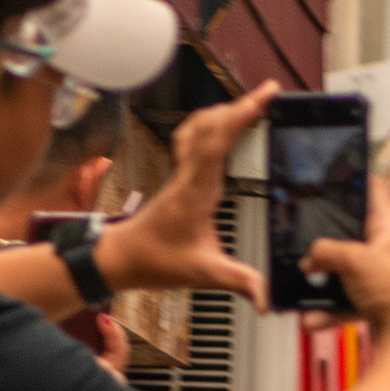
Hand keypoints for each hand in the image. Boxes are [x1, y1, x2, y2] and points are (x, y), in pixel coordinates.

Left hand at [105, 85, 268, 302]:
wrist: (121, 258)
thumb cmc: (154, 261)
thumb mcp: (202, 273)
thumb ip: (238, 281)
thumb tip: (267, 298)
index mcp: (196, 192)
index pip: (218, 142)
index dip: (240, 115)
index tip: (262, 97)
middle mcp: (188, 176)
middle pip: (211, 126)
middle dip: (241, 105)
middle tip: (268, 93)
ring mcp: (182, 174)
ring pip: (200, 128)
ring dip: (225, 111)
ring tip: (250, 104)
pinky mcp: (180, 177)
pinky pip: (193, 140)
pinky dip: (210, 126)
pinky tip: (220, 128)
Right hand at [305, 176, 389, 340]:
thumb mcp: (352, 259)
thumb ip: (324, 251)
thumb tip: (310, 258)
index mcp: (389, 227)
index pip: (376, 189)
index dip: (357, 178)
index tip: (337, 173)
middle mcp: (386, 248)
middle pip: (352, 232)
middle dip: (327, 240)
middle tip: (308, 236)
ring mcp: (379, 275)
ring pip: (343, 271)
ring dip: (322, 281)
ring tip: (306, 284)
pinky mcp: (373, 300)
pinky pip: (343, 301)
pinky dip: (327, 310)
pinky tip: (312, 318)